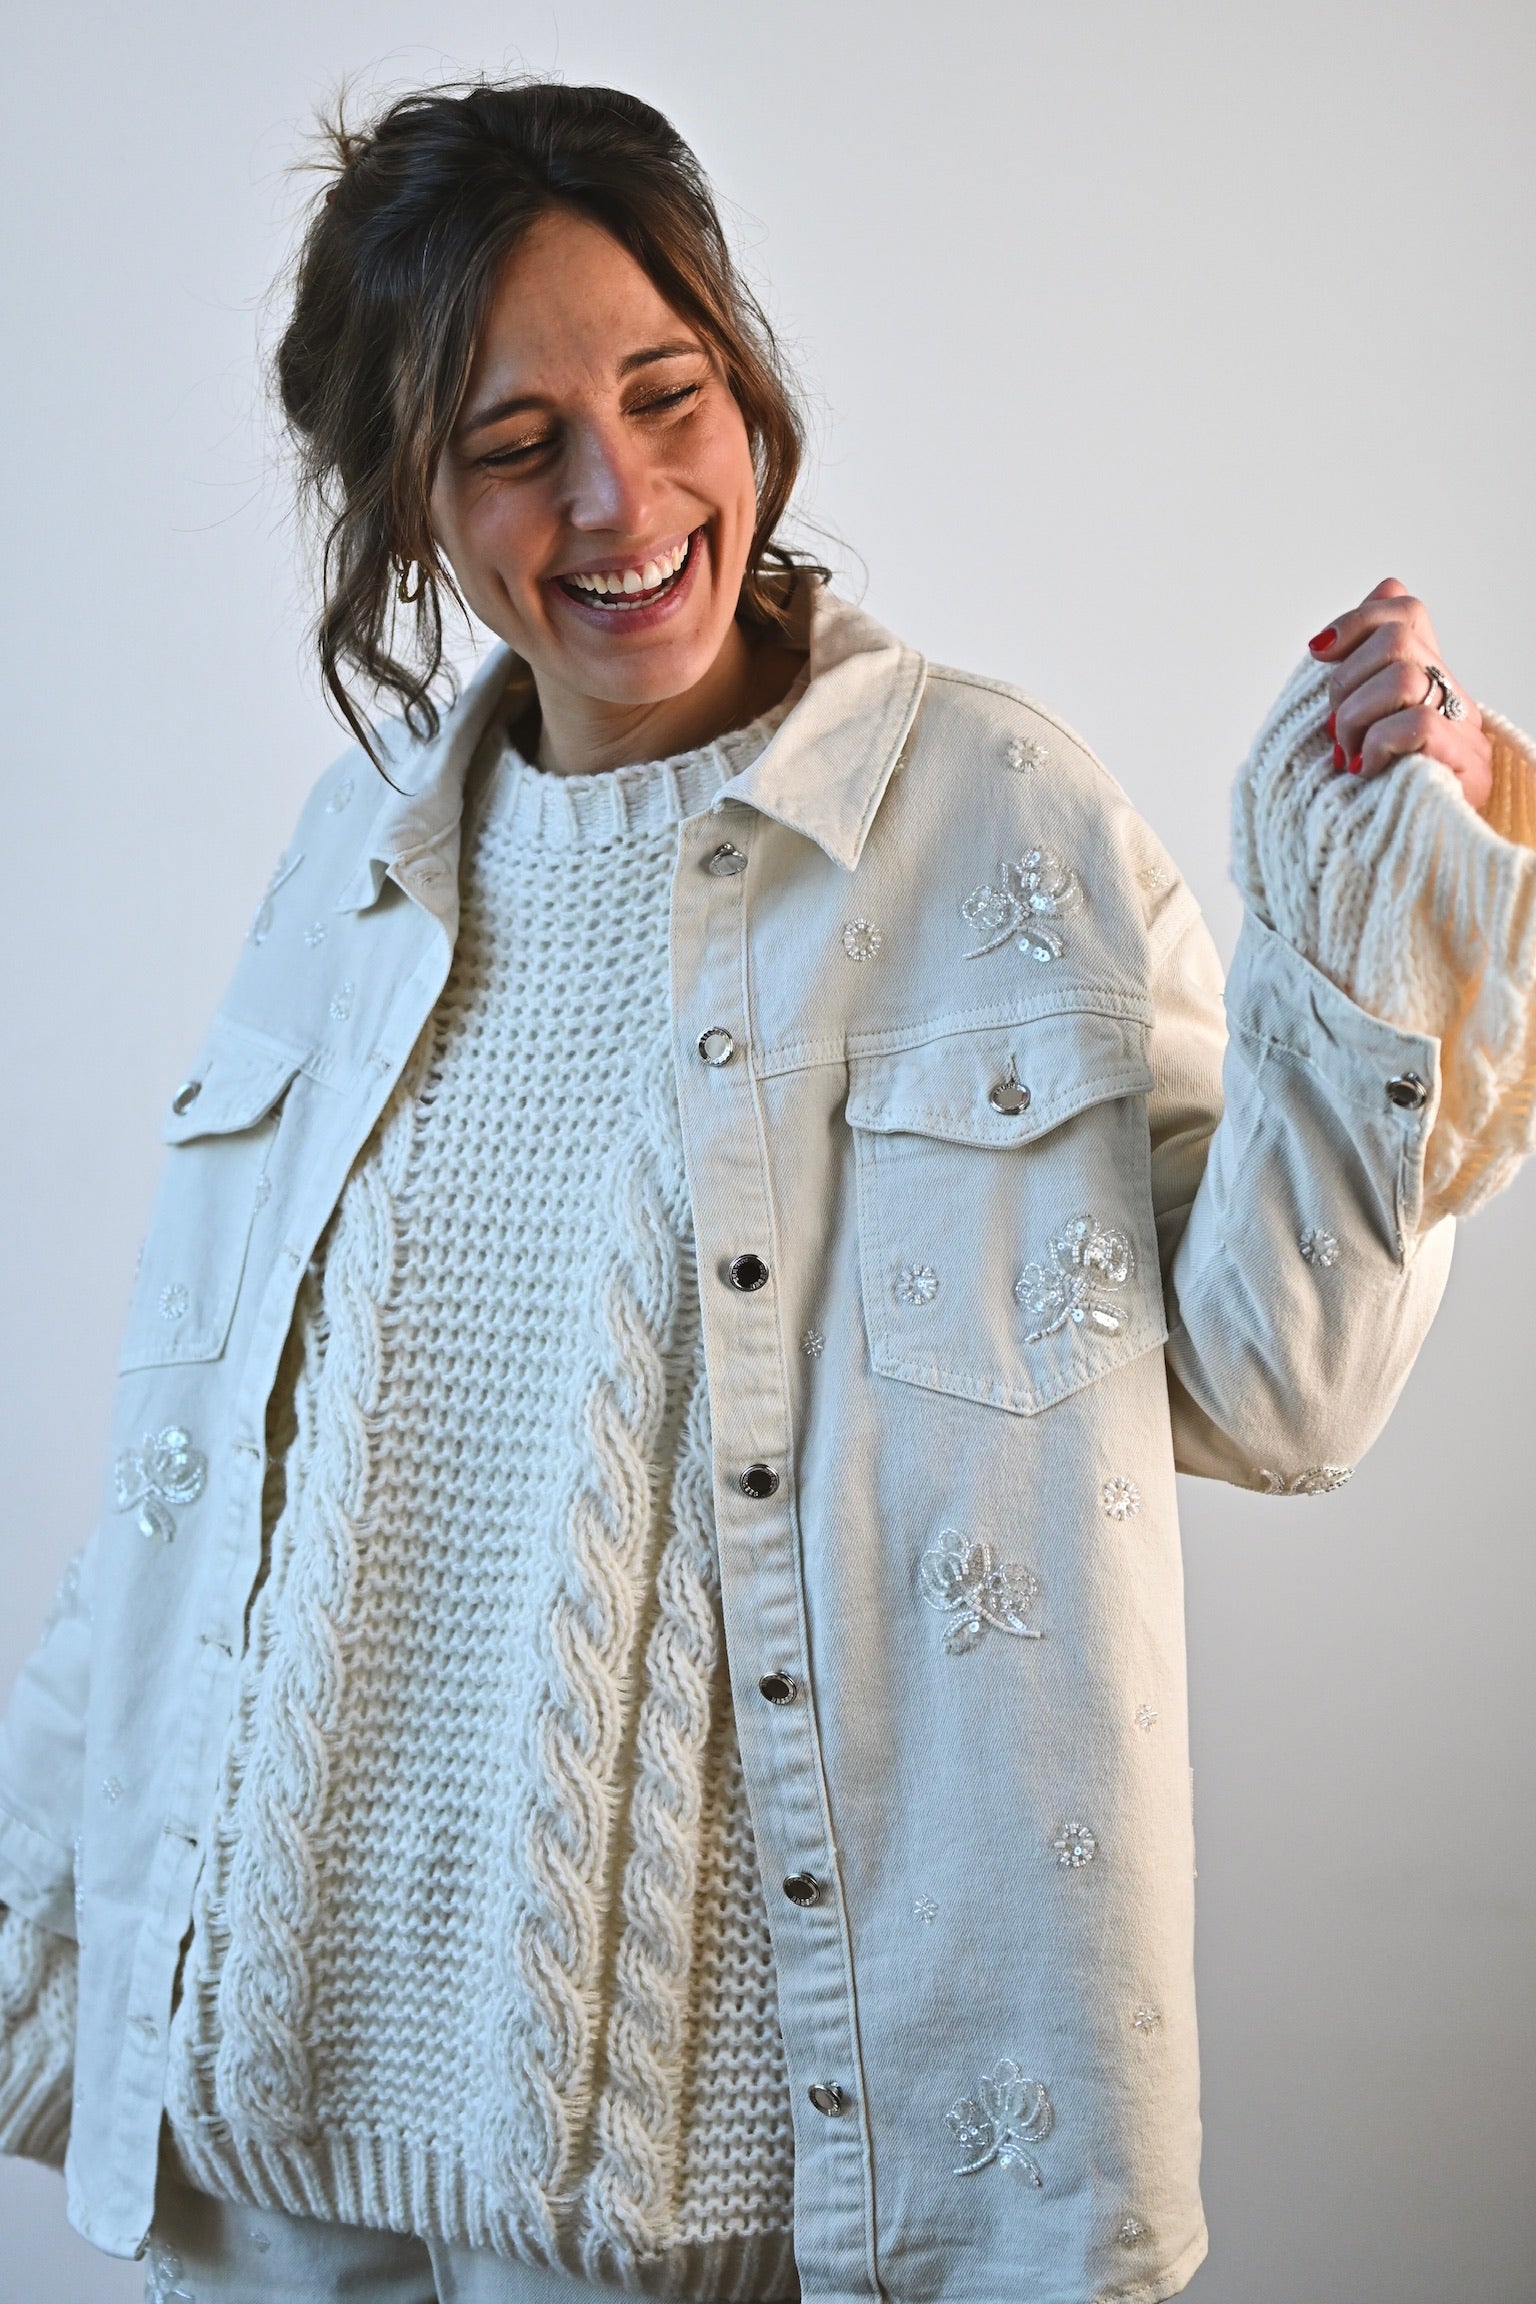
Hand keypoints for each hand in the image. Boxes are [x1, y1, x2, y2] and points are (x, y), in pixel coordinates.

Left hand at [1307, 577, 1491, 812]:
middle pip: (1398, 639)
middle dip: (1346, 682)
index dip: (1356, 620)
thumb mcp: (1357, 725)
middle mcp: (1452, 698)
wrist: (1398, 864)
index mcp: (1428, 681)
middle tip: (1335, 731)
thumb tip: (1386, 585)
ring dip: (1356, 719)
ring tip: (1348, 756)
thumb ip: (1365, 666)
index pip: (1406, 612)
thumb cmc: (1369, 798)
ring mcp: (1463, 732)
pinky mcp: (1464, 768)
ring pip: (1403, 677)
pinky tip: (1365, 771)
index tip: (1318, 652)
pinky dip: (1377, 746)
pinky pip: (1416, 725)